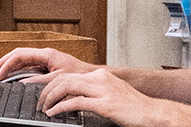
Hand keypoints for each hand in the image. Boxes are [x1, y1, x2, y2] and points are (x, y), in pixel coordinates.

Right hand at [0, 47, 99, 82]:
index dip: (6, 65)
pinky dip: (17, 71)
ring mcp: (44, 59)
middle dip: (3, 63)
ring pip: (20, 60)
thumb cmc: (79, 74)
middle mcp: (44, 54)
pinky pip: (27, 66)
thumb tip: (23, 83)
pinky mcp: (45, 65)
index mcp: (46, 54)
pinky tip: (11, 78)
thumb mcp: (58, 79)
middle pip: (17, 55)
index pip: (19, 55)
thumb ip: (40, 81)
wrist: (89, 75)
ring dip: (8, 67)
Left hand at [39, 69, 170, 126]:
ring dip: (50, 99)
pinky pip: (76, 103)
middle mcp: (100, 79)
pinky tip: (54, 114)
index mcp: (100, 76)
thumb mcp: (110, 94)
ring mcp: (103, 91)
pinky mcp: (105, 104)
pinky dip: (61, 108)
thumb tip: (72, 99)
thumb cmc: (132, 107)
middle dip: (46, 91)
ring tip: (44, 108)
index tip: (41, 93)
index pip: (68, 74)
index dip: (51, 83)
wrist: (152, 112)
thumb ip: (93, 93)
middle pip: (64, 79)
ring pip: (66, 88)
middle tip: (38, 103)